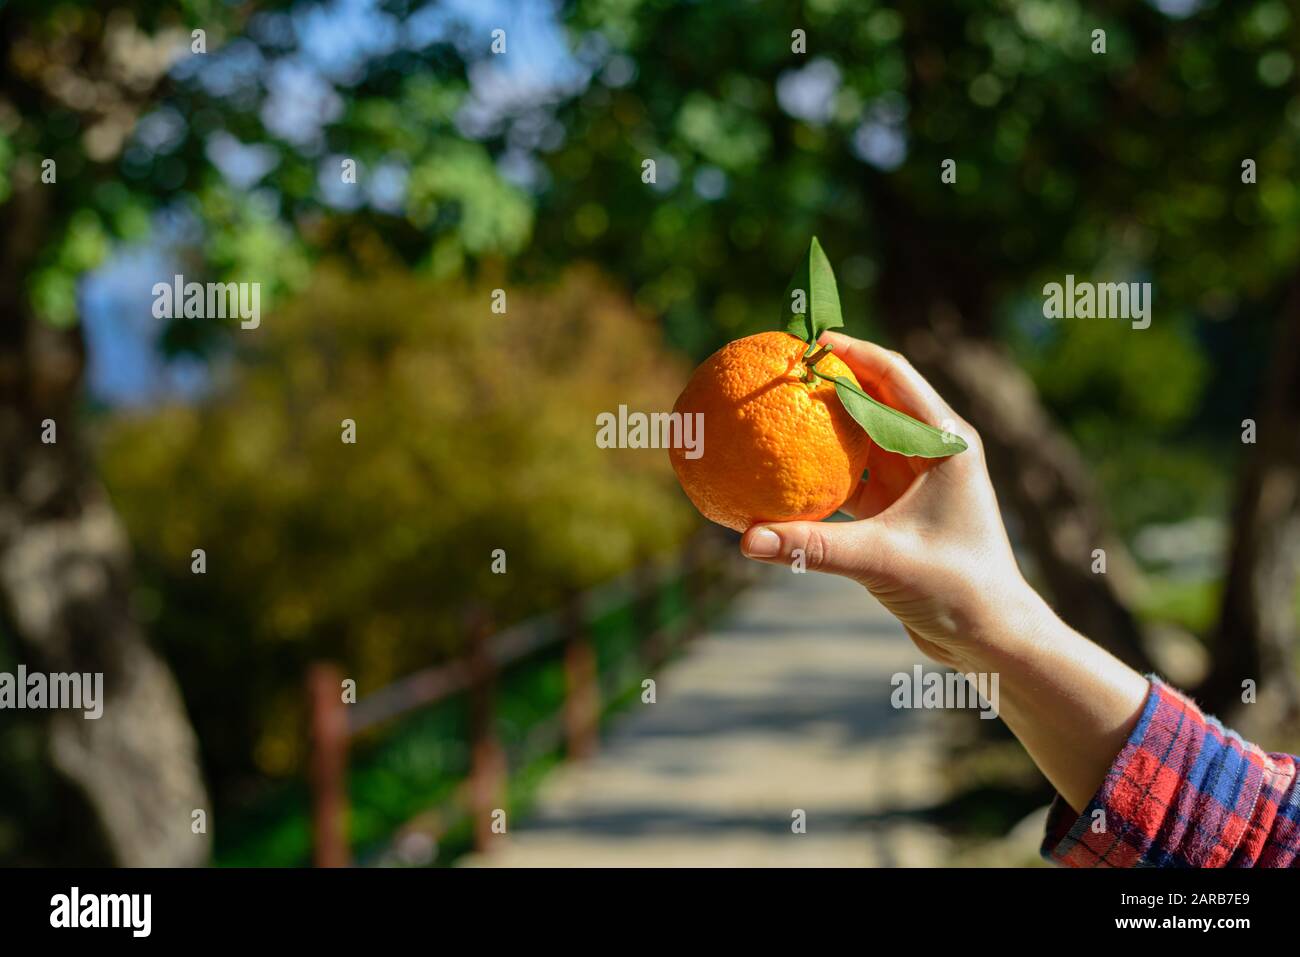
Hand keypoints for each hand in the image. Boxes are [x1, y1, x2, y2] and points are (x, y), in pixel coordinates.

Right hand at [739, 331, 1034, 668]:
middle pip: (872, 397)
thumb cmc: (957, 591)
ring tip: (772, 409)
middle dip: (828, 380)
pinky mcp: (896, 509)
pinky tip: (778, 472)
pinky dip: (818, 473)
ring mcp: (913, 480)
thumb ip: (813, 547)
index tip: (805, 339)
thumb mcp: (882, 561)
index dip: (850, 351)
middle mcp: (931, 452)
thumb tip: (746, 539)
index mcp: (945, 443)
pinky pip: (850, 478)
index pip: (893, 376)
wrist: (990, 640)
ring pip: (859, 437)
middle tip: (779, 368)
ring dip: (821, 425)